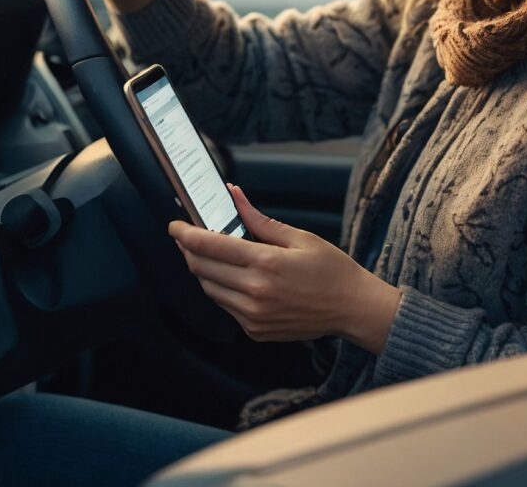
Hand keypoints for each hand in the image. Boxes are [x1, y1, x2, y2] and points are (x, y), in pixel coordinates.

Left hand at [169, 184, 401, 353]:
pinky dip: (223, 290)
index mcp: (265, 263)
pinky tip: (238, 278)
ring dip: (205, 271)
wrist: (351, 308)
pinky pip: (226, 307)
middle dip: (189, 250)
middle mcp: (255, 292)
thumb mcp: (299, 237)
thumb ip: (259, 219)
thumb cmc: (331, 269)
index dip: (185, 234)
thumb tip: (234, 195)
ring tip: (216, 255)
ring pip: (210, 289)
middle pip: (201, 269)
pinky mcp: (255, 330)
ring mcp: (253, 316)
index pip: (210, 246)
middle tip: (189, 237)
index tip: (175, 225)